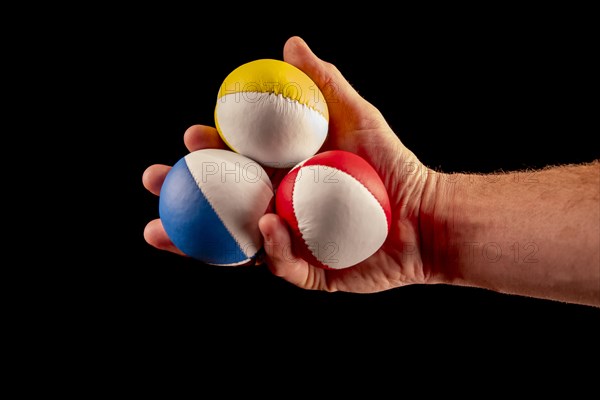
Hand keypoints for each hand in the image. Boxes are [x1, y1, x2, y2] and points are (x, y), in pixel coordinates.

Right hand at [143, 36, 432, 292]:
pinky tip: (264, 225)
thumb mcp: (357, 116)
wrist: (423, 216)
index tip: (191, 136)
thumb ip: (324, 82)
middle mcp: (276, 210)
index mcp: (280, 176)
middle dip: (180, 195)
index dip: (207, 152)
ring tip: (160, 229)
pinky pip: (280, 263)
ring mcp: (288, 244)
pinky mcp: (307, 273)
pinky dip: (270, 245)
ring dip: (194, 240)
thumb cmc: (390, 164)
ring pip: (233, 244)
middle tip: (154, 180)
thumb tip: (290, 44)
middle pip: (219, 205)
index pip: (234, 164)